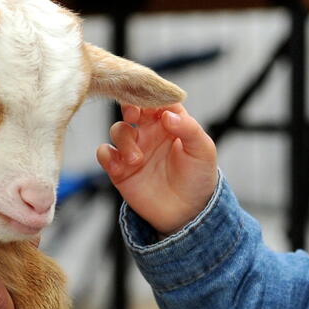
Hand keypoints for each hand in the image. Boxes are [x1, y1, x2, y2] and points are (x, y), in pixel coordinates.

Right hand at [96, 103, 217, 234]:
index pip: (157, 99)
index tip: (148, 99)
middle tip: (134, 116)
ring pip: (118, 129)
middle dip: (130, 107)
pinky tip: (121, 166)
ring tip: (137, 160)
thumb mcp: (203, 150)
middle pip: (132, 108)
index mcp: (170, 122)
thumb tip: (168, 115)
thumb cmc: (198, 177)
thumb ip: (189, 129)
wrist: (187, 213)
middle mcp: (150, 131)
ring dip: (124, 139)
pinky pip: (105, 153)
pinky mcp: (120, 168)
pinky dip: (107, 156)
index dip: (150, 94)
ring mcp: (134, 148)